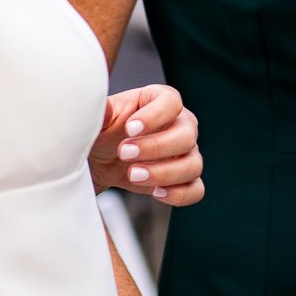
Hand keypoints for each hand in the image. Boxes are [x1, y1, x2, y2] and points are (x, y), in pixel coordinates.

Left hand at [89, 84, 204, 204]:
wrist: (103, 158)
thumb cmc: (106, 131)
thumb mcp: (100, 118)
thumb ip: (102, 112)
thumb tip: (101, 108)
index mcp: (161, 101)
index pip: (172, 102)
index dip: (154, 115)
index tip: (130, 129)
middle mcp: (180, 125)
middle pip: (187, 135)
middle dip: (156, 148)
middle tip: (124, 154)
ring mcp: (186, 153)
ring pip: (193, 165)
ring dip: (164, 174)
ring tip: (134, 175)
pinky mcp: (184, 179)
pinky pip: (195, 190)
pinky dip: (178, 194)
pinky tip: (155, 192)